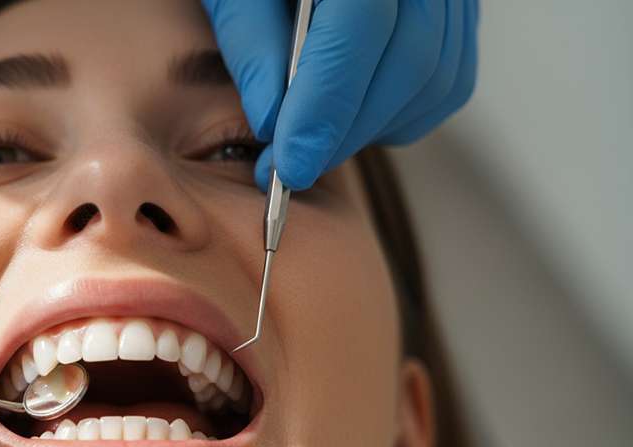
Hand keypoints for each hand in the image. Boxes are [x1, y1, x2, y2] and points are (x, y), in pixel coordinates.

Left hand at [202, 0, 478, 189]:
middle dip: (344, 132)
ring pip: (435, 80)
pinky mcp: (459, 12)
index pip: (361, 30)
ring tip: (312, 142)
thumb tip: (270, 123)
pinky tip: (349, 121)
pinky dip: (397, 116)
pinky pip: (448, 81)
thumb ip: (252, 41)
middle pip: (409, 62)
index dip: (326, 107)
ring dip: (369, 130)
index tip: (289, 166)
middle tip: (288, 167)